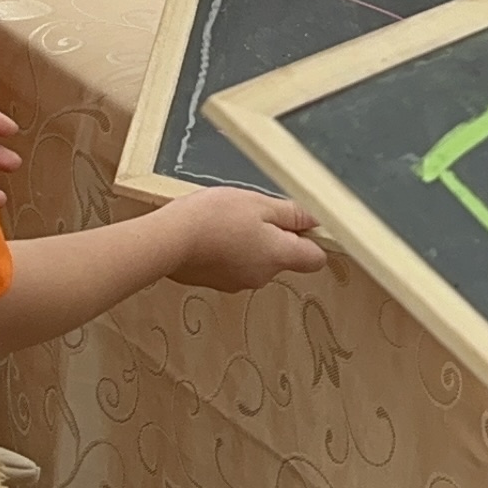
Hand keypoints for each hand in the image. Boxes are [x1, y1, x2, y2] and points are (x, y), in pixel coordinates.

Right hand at [161, 187, 326, 289]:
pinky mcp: (216, 283)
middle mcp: (263, 277)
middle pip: (283, 257)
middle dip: (274, 235)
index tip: (297, 220)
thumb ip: (292, 214)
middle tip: (252, 212)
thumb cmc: (216, 216)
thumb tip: (317, 221)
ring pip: (257, 260)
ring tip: (226, 220)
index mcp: (279, 257)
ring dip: (249, 242)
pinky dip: (228, 251)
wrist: (169, 240)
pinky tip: (211, 234)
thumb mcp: (259, 203)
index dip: (311, 238)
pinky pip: (234, 265)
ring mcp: (238, 283)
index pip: (315, 259)